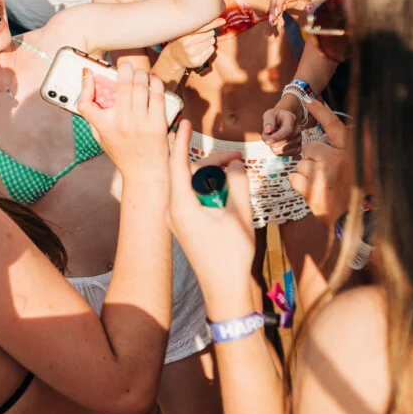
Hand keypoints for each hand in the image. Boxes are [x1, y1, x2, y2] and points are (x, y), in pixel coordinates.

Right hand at [80, 64, 170, 185]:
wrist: (145, 174)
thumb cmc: (123, 154)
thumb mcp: (102, 138)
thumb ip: (96, 116)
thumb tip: (91, 88)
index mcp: (104, 127)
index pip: (85, 104)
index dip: (85, 86)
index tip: (89, 74)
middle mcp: (121, 124)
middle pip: (121, 85)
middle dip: (124, 69)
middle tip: (125, 66)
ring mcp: (140, 124)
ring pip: (140, 86)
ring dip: (141, 74)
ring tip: (140, 72)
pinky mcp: (158, 125)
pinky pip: (156, 96)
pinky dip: (155, 83)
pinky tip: (153, 80)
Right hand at [157, 24, 217, 82]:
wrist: (174, 57)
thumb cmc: (183, 40)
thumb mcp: (187, 31)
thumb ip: (202, 24)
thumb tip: (222, 20)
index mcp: (184, 34)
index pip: (203, 27)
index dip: (213, 23)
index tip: (222, 21)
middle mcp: (187, 44)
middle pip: (210, 34)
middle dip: (209, 33)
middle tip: (201, 36)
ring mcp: (192, 53)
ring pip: (211, 42)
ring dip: (209, 41)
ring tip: (200, 43)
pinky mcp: (197, 61)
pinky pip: (211, 50)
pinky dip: (209, 49)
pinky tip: (201, 50)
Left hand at [165, 129, 256, 298]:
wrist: (223, 290)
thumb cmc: (231, 256)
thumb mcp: (240, 214)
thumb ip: (238, 183)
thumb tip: (236, 163)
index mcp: (181, 207)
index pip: (178, 165)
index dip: (181, 142)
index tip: (184, 123)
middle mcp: (172, 211)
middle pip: (188, 174)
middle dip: (211, 162)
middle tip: (236, 158)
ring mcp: (176, 219)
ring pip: (191, 186)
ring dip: (212, 176)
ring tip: (236, 173)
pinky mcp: (183, 225)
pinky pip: (192, 198)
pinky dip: (207, 189)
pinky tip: (226, 189)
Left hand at [261, 102, 301, 148]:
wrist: (282, 121)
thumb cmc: (275, 118)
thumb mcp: (269, 115)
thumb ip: (268, 121)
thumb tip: (268, 130)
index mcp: (291, 118)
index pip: (287, 130)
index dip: (276, 137)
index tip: (267, 142)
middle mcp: (298, 128)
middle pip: (285, 141)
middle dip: (273, 142)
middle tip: (268, 136)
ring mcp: (300, 138)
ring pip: (284, 149)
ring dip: (274, 147)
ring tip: (274, 139)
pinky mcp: (299, 147)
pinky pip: (288, 154)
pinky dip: (279, 152)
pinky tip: (277, 145)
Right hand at [266, 0, 330, 28]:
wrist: (331, 3)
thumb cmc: (328, 0)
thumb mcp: (324, 2)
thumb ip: (317, 4)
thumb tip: (307, 8)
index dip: (278, 1)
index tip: (277, 14)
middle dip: (273, 8)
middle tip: (274, 21)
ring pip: (277, 3)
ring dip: (274, 13)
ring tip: (275, 24)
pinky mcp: (292, 4)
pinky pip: (281, 9)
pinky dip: (278, 16)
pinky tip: (279, 24)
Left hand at [290, 102, 353, 222]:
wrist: (359, 219)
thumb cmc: (361, 189)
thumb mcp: (365, 162)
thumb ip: (359, 141)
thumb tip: (359, 121)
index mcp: (350, 151)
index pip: (333, 125)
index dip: (320, 110)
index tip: (307, 98)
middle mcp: (336, 160)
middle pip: (310, 149)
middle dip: (314, 160)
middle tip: (328, 174)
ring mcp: (322, 176)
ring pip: (301, 165)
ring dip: (307, 174)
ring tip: (323, 185)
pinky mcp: (311, 191)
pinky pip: (294, 178)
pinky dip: (300, 184)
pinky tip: (315, 191)